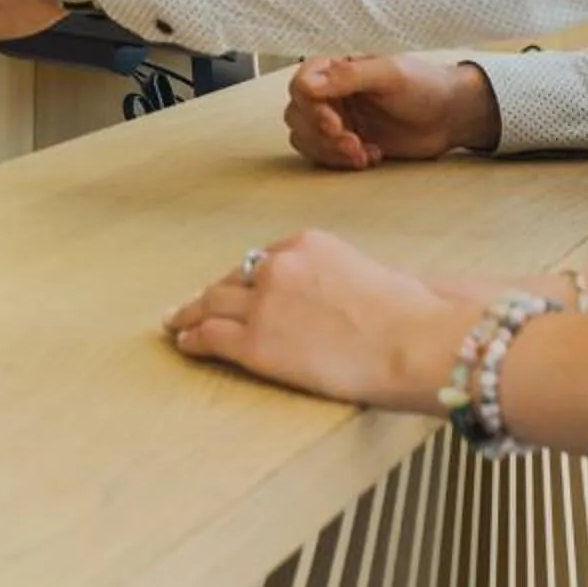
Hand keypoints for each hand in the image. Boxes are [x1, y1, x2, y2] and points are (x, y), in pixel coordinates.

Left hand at [163, 229, 477, 410]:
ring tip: (176, 322)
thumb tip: (351, 295)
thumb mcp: (376, 274)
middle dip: (214, 292)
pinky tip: (183, 343)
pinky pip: (209, 336)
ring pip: (211, 304)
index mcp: (308, 244)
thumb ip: (348, 279)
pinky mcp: (255, 343)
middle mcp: (278, 266)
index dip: (248, 278)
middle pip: (233, 279)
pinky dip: (191, 338)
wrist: (410, 340)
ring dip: (191, 313)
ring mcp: (262, 303)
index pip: (265, 259)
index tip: (238, 287)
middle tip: (195, 303)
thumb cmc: (411, 313)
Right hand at [283, 55, 497, 169]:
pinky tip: (371, 156)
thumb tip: (306, 85)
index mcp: (337, 69)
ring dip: (330, 151)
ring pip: (305, 138)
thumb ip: (347, 77)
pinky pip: (323, 156)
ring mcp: (338, 119)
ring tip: (363, 153)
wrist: (450, 116)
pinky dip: (341, 161)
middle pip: (297, 115)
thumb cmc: (424, 86)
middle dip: (322, 135)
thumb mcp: (389, 75)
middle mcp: (331, 93)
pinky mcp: (346, 143)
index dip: (310, 108)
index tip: (333, 124)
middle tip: (352, 142)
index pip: (300, 85)